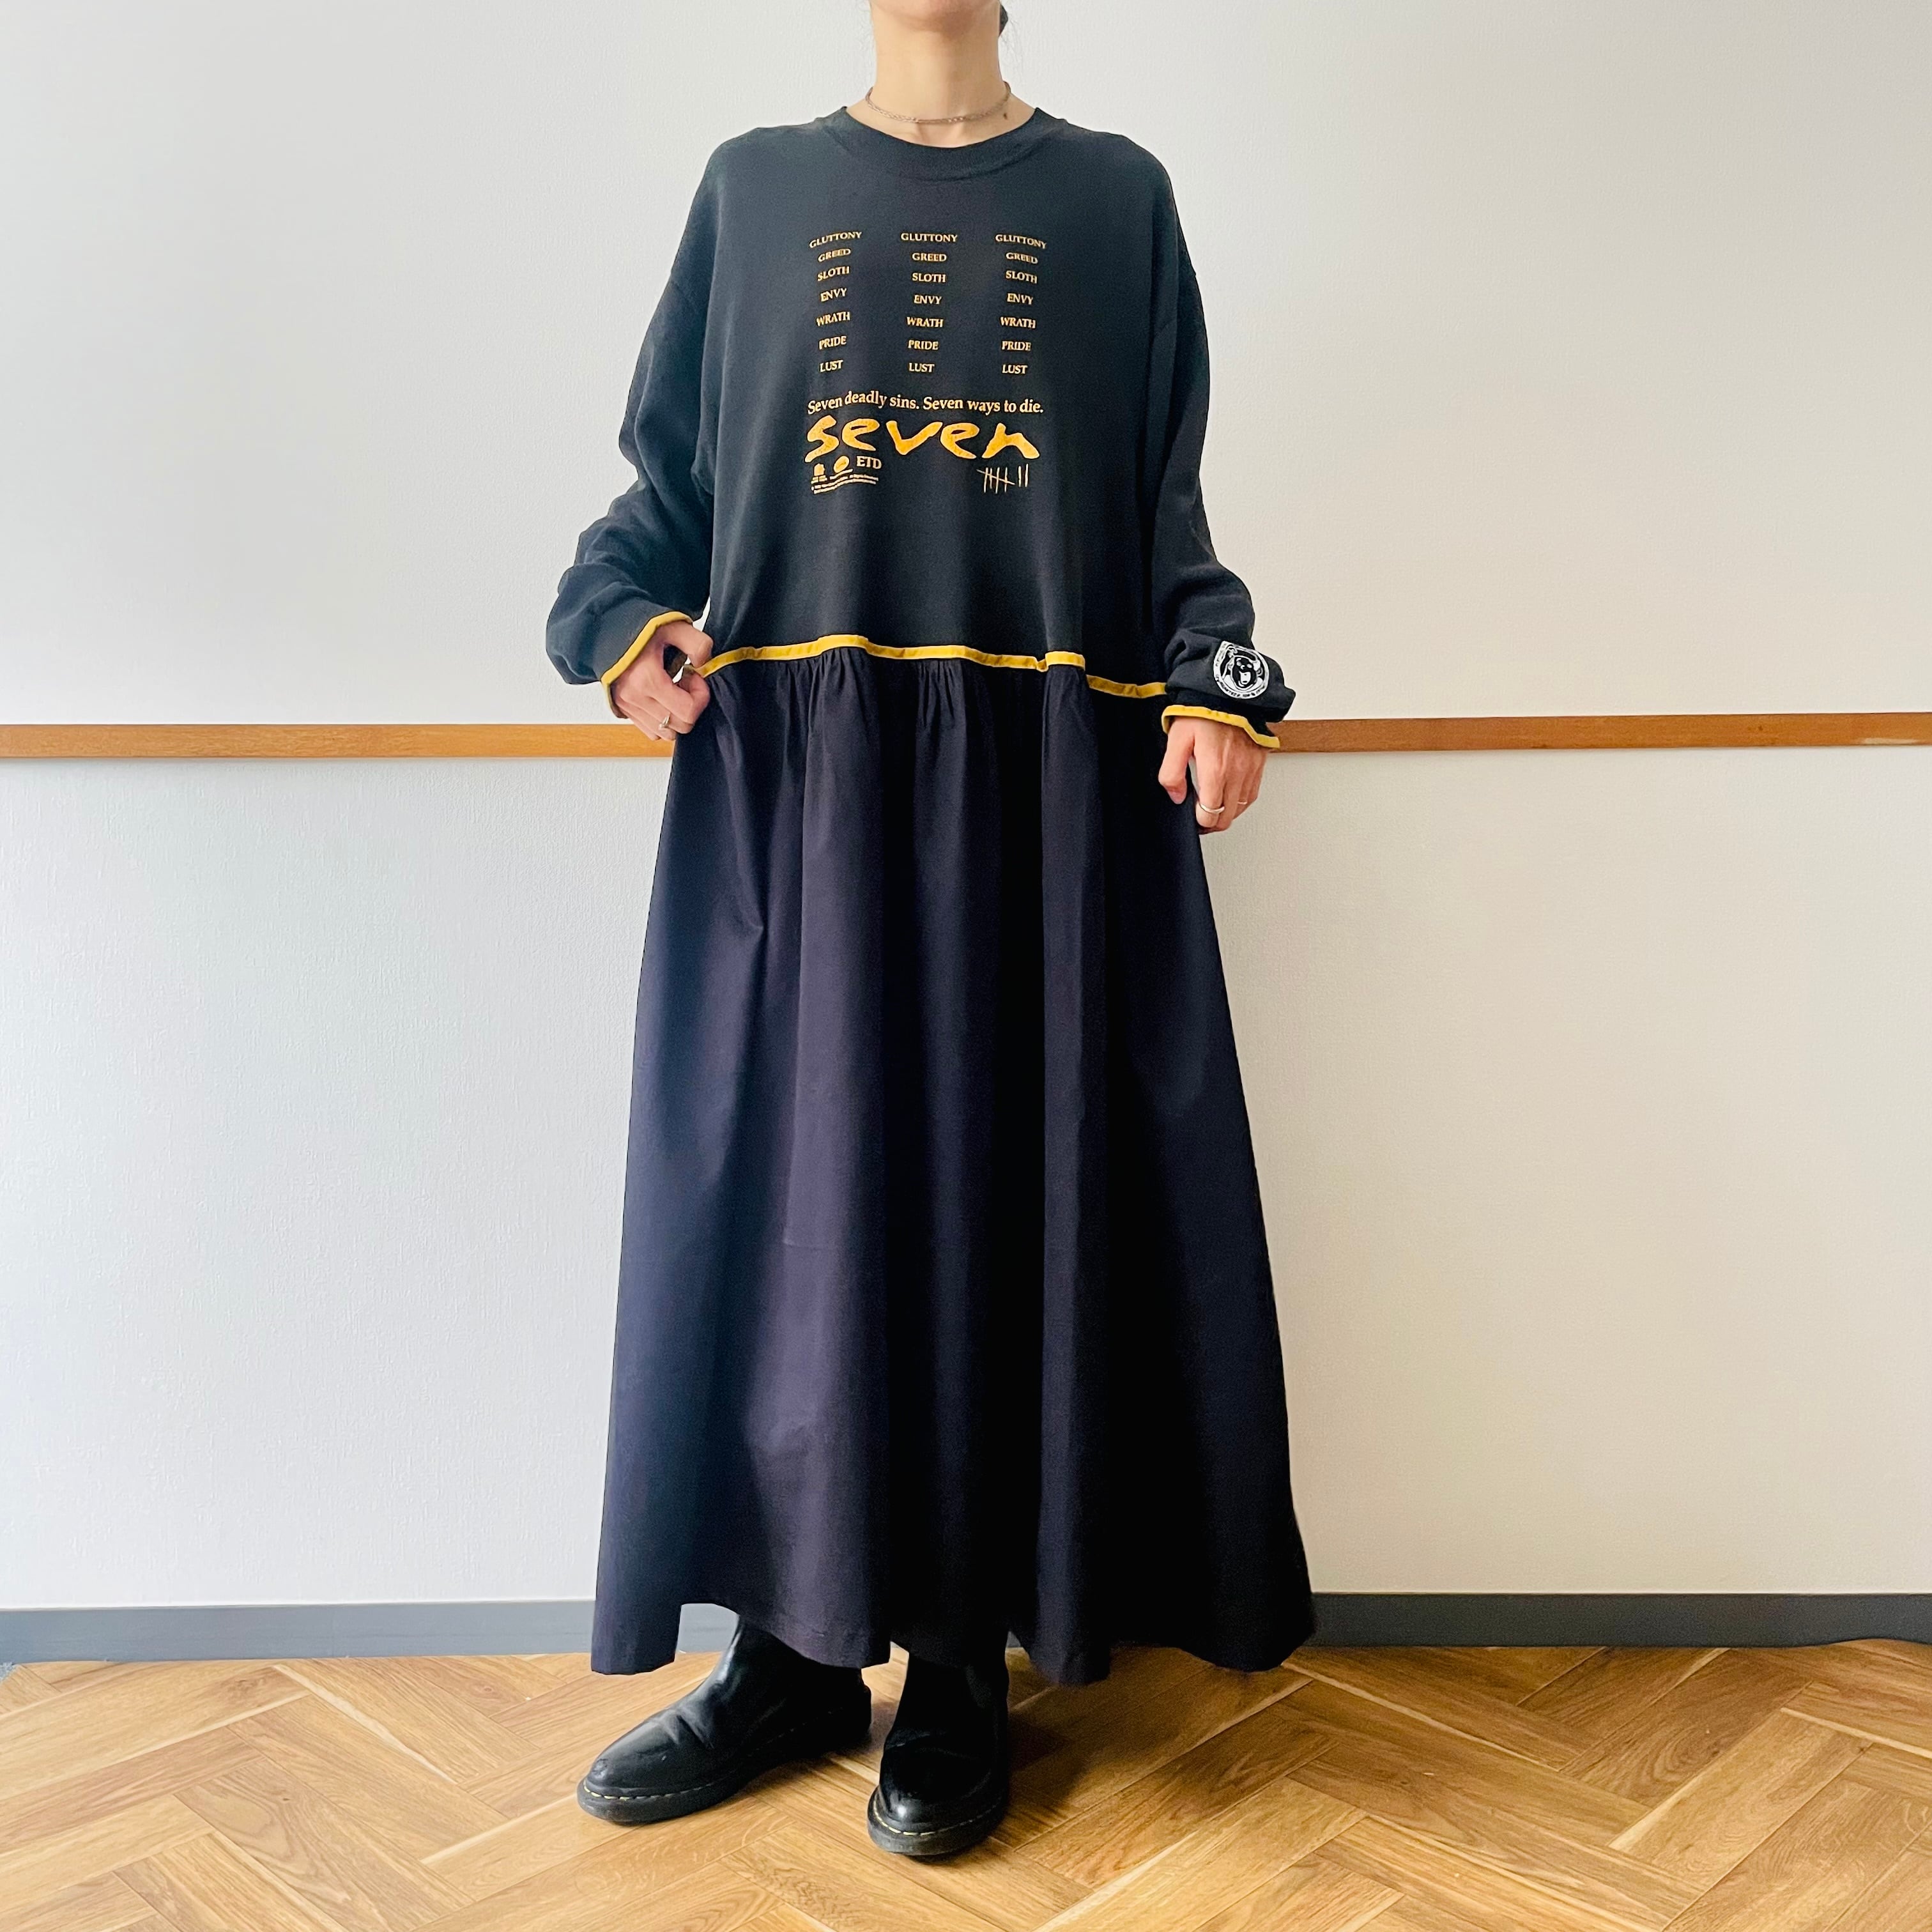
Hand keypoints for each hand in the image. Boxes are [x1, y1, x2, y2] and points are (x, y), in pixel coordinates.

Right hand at [610, 621, 714, 738]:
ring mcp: (628, 707)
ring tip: (673, 690)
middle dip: (691, 706)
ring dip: (677, 715)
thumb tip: (705, 663)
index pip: (688, 712)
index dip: (701, 696)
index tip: (694, 676)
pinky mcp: (624, 711)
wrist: (608, 631)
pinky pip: (652, 732)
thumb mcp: (674, 627)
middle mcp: (635, 699)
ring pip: (666, 733)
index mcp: (647, 680)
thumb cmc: (640, 629)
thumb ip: (697, 643)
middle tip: (685, 682)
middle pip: (680, 726)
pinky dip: (663, 721)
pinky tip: (663, 699)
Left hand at [1157, 715, 1267, 832]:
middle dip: (1212, 822)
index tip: (1192, 818)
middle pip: (1227, 817)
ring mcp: (1251, 768)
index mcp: (1215, 771)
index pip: (1209, 815)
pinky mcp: (1260, 761)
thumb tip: (1176, 796)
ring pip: (1242, 808)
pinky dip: (1241, 800)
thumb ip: (1171, 772)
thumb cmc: (1204, 710)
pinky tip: (1231, 794)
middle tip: (1201, 817)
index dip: (1198, 822)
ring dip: (1227, 812)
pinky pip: (1253, 793)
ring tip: (1214, 806)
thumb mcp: (1177, 739)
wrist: (1230, 688)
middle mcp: (1237, 773)